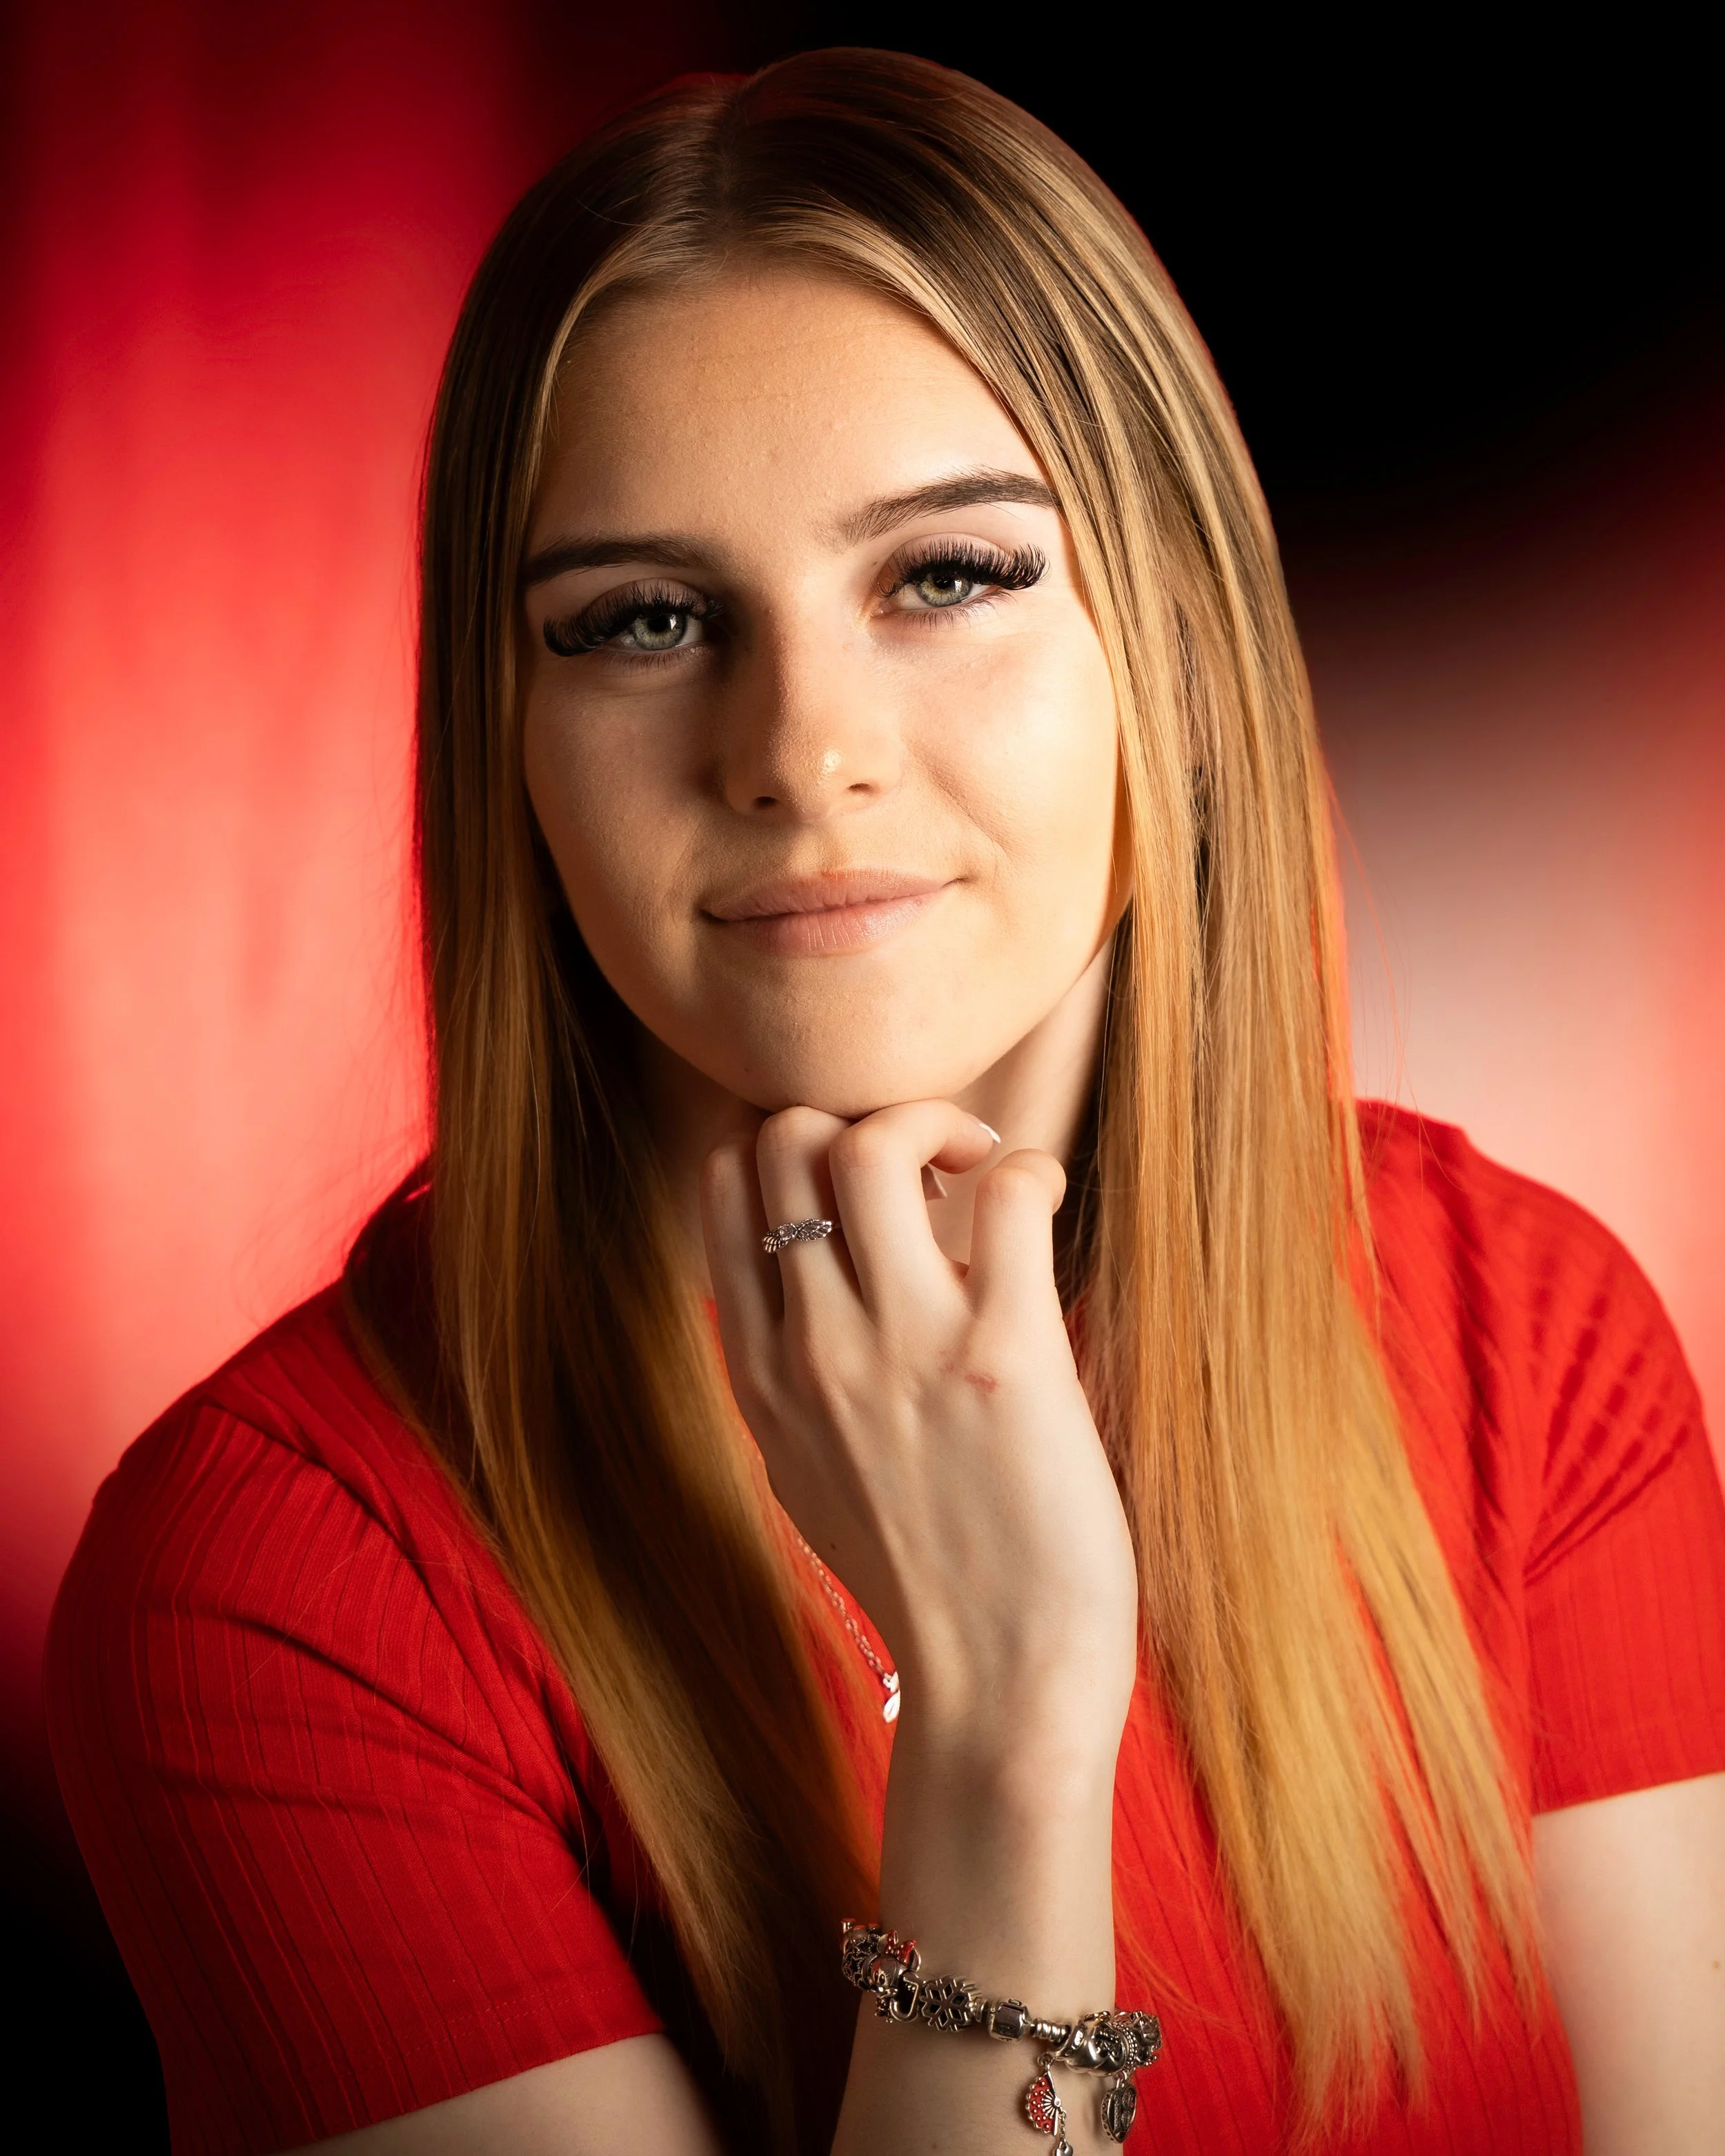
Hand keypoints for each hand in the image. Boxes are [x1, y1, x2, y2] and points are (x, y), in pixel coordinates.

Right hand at [700, 1101, 1137, 1756]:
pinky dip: (1028, 1169)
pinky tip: (1042, 1204)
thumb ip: (791, 1381)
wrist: (1001, 1687)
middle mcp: (813, 1348)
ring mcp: (902, 1347)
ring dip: (938, 1123)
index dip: (789, 1145)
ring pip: (871, 1143)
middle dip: (861, 1117)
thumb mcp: (808, 1475)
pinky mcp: (1004, 1352)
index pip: (720, 1185)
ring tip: (982, 1170)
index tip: (859, 1181)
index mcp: (761, 1374)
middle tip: (933, 1169)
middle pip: (786, 1139)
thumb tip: (807, 1296)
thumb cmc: (927, 1581)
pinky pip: (1006, 1192)